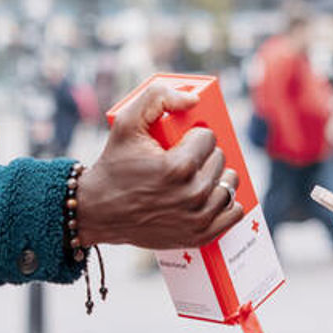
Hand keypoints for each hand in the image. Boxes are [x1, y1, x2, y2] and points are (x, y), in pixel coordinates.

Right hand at [74, 82, 242, 249]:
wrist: (99, 211)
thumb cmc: (114, 166)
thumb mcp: (126, 123)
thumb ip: (157, 97)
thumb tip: (193, 99)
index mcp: (179, 166)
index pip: (209, 137)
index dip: (193, 136)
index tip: (179, 143)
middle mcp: (192, 194)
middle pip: (220, 160)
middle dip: (204, 155)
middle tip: (183, 159)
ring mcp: (198, 218)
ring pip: (229, 184)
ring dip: (217, 177)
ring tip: (196, 176)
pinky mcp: (199, 235)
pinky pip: (234, 213)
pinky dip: (227, 203)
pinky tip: (211, 195)